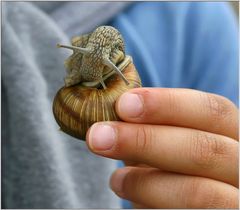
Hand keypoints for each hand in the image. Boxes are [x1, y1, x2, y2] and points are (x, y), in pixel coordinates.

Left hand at [86, 88, 238, 207]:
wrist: (198, 197)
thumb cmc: (180, 161)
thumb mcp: (174, 138)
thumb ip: (156, 126)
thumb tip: (119, 108)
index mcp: (234, 133)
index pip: (212, 110)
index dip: (166, 104)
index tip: (123, 104)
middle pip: (203, 149)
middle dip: (144, 140)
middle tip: (98, 136)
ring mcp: (235, 199)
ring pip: (197, 193)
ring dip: (144, 182)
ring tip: (115, 179)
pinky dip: (150, 203)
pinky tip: (129, 194)